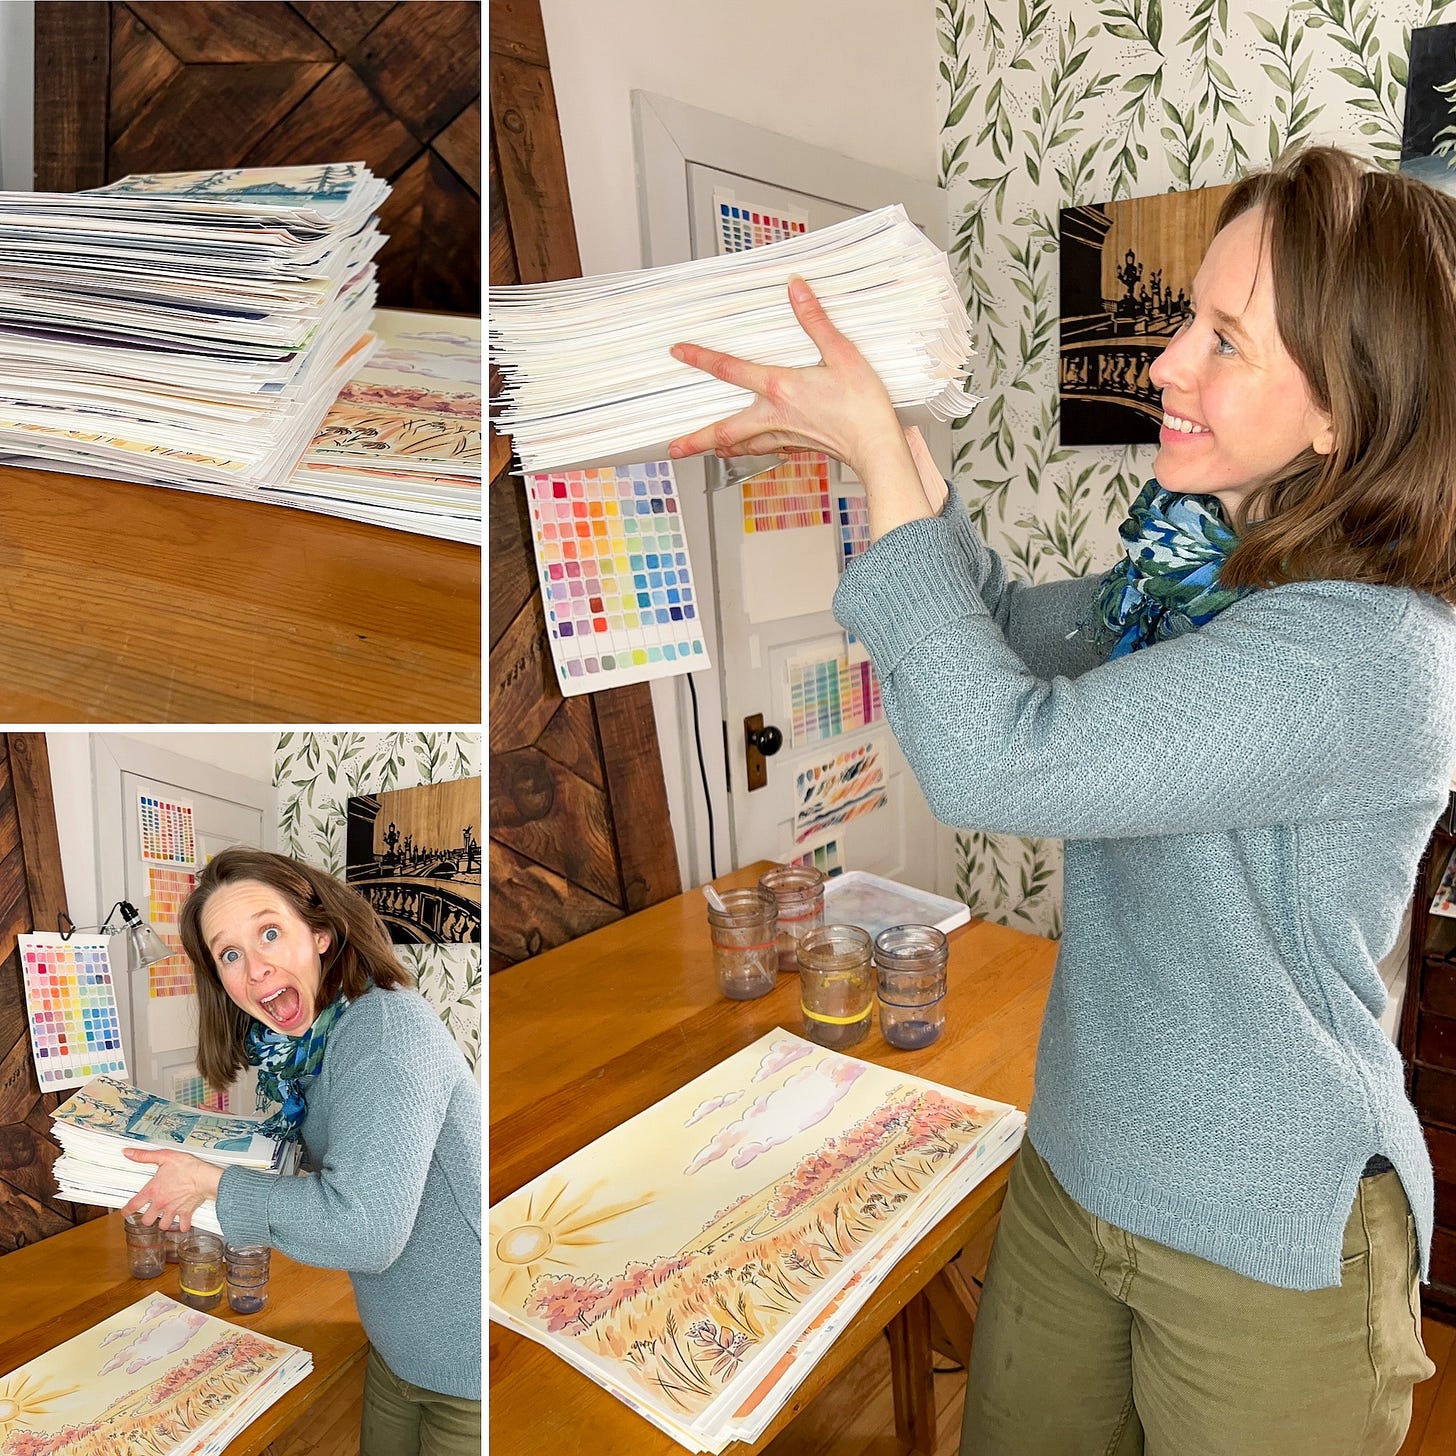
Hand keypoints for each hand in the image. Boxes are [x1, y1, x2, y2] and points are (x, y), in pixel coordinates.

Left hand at [120, 1147, 223, 1232]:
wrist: (204, 1177)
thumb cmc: (187, 1167)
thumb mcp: (164, 1156)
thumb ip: (144, 1156)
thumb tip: (127, 1153)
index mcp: (153, 1191)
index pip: (133, 1205)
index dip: (126, 1210)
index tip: (125, 1212)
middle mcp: (161, 1203)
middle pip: (147, 1220)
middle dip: (147, 1218)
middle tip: (150, 1214)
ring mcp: (173, 1209)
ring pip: (163, 1225)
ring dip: (164, 1222)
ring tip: (165, 1217)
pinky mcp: (186, 1212)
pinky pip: (183, 1226)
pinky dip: (182, 1226)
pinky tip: (182, 1222)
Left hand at [668, 277, 930, 539]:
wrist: (877, 448)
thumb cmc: (863, 407)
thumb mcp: (842, 354)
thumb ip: (815, 321)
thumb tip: (796, 289)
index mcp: (780, 389)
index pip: (730, 370)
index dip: (701, 358)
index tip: (679, 352)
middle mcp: (774, 416)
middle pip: (723, 430)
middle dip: (695, 439)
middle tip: (673, 447)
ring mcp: (784, 435)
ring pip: (741, 445)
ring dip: (718, 447)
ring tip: (703, 448)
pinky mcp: (798, 446)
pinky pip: (764, 448)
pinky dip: (749, 449)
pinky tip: (746, 448)